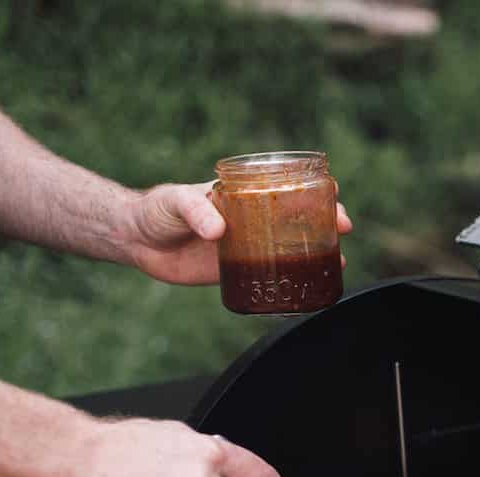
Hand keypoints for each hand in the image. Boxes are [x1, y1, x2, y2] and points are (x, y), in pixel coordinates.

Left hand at [123, 182, 353, 284]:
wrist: (135, 239)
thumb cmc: (156, 209)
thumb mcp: (176, 201)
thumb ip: (196, 211)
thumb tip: (219, 230)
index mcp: (243, 195)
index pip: (286, 186)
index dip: (314, 189)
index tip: (334, 193)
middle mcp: (252, 218)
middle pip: (298, 217)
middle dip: (326, 221)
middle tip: (343, 229)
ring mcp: (247, 244)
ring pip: (290, 246)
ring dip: (317, 253)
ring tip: (339, 262)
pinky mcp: (236, 269)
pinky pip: (270, 274)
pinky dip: (291, 280)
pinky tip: (307, 288)